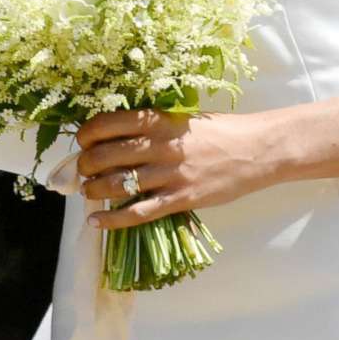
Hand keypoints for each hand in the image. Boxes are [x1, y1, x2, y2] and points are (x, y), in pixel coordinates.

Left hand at [74, 108, 277, 229]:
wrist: (257, 150)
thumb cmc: (221, 131)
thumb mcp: (182, 118)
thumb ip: (152, 126)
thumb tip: (116, 137)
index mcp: (159, 119)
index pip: (107, 124)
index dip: (87, 134)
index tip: (82, 142)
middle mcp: (160, 146)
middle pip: (105, 155)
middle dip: (85, 165)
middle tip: (81, 170)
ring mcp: (170, 174)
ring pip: (116, 184)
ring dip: (93, 190)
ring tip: (87, 192)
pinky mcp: (180, 199)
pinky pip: (137, 212)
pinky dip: (112, 219)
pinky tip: (96, 221)